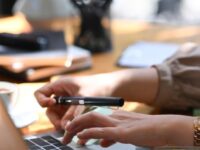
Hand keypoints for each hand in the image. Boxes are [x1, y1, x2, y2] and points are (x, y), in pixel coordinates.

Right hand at [34, 74, 113, 128]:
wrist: (108, 87)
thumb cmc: (96, 86)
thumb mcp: (83, 98)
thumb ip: (73, 111)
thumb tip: (65, 126)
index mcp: (59, 85)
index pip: (40, 93)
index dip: (42, 100)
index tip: (52, 104)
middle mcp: (60, 94)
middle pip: (48, 108)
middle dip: (53, 117)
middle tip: (62, 126)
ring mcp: (65, 102)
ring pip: (56, 115)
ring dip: (61, 122)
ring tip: (69, 128)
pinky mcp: (71, 108)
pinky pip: (65, 117)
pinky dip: (67, 122)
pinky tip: (73, 126)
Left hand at [64, 110, 193, 146]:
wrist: (163, 127)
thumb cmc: (147, 130)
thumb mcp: (126, 133)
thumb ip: (111, 136)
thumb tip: (100, 142)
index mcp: (115, 117)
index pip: (93, 117)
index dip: (80, 122)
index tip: (71, 130)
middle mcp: (114, 117)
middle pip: (90, 116)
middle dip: (75, 123)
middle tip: (65, 133)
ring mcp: (118, 123)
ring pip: (93, 119)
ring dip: (79, 126)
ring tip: (67, 133)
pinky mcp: (123, 132)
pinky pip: (103, 130)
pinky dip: (90, 132)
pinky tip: (81, 136)